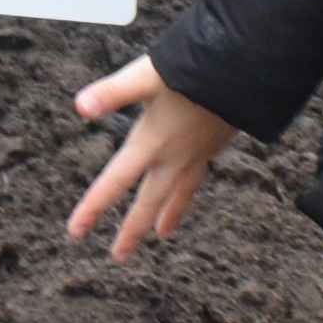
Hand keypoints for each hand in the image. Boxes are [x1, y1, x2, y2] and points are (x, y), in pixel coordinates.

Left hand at [64, 57, 229, 257]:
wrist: (246, 66)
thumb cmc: (195, 67)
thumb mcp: (147, 75)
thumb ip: (113, 92)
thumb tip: (80, 106)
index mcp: (151, 141)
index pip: (116, 181)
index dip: (94, 206)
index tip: (76, 232)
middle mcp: (174, 155)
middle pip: (149, 201)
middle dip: (132, 229)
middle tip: (119, 256)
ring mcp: (197, 152)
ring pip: (179, 194)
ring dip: (167, 216)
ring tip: (161, 234)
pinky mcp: (214, 144)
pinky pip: (197, 178)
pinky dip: (189, 192)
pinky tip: (188, 186)